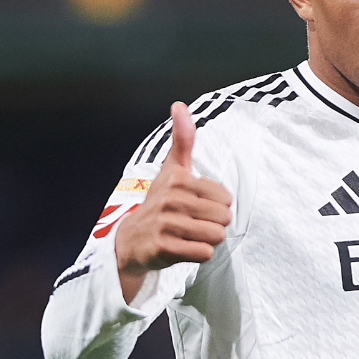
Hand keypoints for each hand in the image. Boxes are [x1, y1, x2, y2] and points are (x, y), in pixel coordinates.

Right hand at [114, 101, 232, 302]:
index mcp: (178, 179)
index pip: (226, 198)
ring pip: (216, 236)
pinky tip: (183, 248)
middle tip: (194, 223)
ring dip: (208, 240)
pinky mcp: (163, 248)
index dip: (217, 206)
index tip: (196, 206)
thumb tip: (179, 104)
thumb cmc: (161, 202)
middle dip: (214, 224)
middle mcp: (170, 200)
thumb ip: (182, 139)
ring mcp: (165, 224)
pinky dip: (199, 254)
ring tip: (189, 236)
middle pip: (223, 218)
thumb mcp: (172, 169)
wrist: (132, 240)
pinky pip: (203, 253)